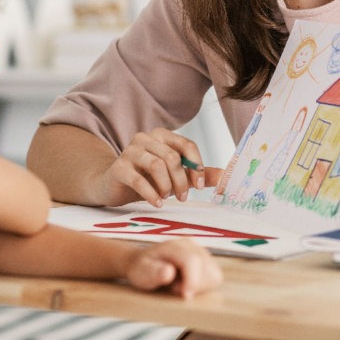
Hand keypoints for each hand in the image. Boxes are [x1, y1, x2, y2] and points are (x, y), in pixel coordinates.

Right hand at [96, 128, 222, 206]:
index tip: (200, 186)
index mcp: (162, 136)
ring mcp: (130, 151)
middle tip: (183, 198)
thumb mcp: (175, 176)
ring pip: (156, 165)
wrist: (114, 186)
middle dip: (181, 181)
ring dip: (166, 186)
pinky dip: (151, 194)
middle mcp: (145, 138)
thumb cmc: (148, 179)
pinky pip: (138, 179)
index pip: (186, 145)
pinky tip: (157, 203)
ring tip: (166, 197)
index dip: (197, 166)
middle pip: (172, 157)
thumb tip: (224, 176)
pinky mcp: (118, 167)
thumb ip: (197, 174)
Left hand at [124, 238, 222, 298]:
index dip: (192, 280)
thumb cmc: (142, 268)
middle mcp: (191, 245)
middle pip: (207, 268)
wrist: (143, 263)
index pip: (192, 261)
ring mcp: (201, 252)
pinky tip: (189, 284)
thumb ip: (153, 272)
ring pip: (215, 274)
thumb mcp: (141, 272)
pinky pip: (215, 278)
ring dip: (200, 286)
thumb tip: (169, 272)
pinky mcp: (207, 261)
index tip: (185, 296)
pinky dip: (205, 286)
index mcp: (175, 245)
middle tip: (175, 288)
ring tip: (181, 285)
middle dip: (194, 285)